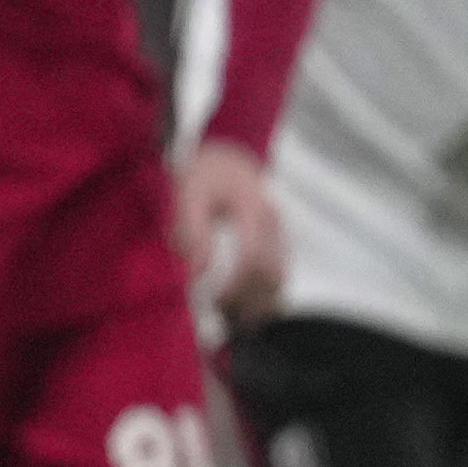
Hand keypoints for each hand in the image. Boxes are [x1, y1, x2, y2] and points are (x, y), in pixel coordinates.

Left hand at [172, 140, 289, 326]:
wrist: (226, 154)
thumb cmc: (203, 173)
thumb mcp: (188, 194)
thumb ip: (192, 230)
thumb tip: (199, 271)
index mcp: (253, 208)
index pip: (253, 257)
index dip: (234, 284)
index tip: (212, 299)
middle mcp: (273, 222)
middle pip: (272, 274)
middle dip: (246, 298)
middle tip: (216, 309)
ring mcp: (279, 231)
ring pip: (279, 278)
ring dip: (257, 300)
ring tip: (227, 311)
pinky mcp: (277, 240)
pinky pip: (278, 274)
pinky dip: (262, 292)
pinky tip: (239, 300)